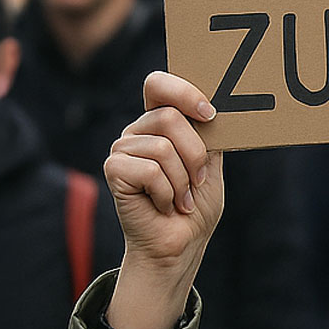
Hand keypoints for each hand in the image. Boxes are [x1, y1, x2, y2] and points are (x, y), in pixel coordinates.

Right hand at [102, 71, 223, 328]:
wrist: (181, 244)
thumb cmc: (195, 204)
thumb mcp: (211, 162)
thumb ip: (208, 132)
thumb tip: (214, 105)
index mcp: (160, 121)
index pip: (158, 84)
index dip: (182, 91)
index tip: (209, 113)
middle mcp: (138, 130)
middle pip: (169, 117)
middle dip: (194, 154)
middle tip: (197, 181)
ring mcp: (123, 149)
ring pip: (162, 147)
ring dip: (182, 180)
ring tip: (179, 198)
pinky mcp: (114, 169)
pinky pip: (150, 169)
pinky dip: (166, 192)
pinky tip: (163, 205)